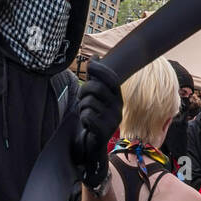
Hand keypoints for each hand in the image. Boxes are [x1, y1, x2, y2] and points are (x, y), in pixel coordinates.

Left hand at [77, 59, 122, 187]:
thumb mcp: (95, 97)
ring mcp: (113, 119)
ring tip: (86, 114)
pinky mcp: (105, 130)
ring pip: (88, 102)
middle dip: (83, 91)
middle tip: (82, 99)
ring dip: (82, 108)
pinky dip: (83, 118)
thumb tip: (95, 57)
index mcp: (118, 98)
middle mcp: (119, 107)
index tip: (91, 62)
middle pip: (96, 88)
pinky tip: (87, 124)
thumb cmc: (93, 117)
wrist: (93, 144)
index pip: (112, 78)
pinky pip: (87, 116)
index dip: (101, 68)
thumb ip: (95, 78)